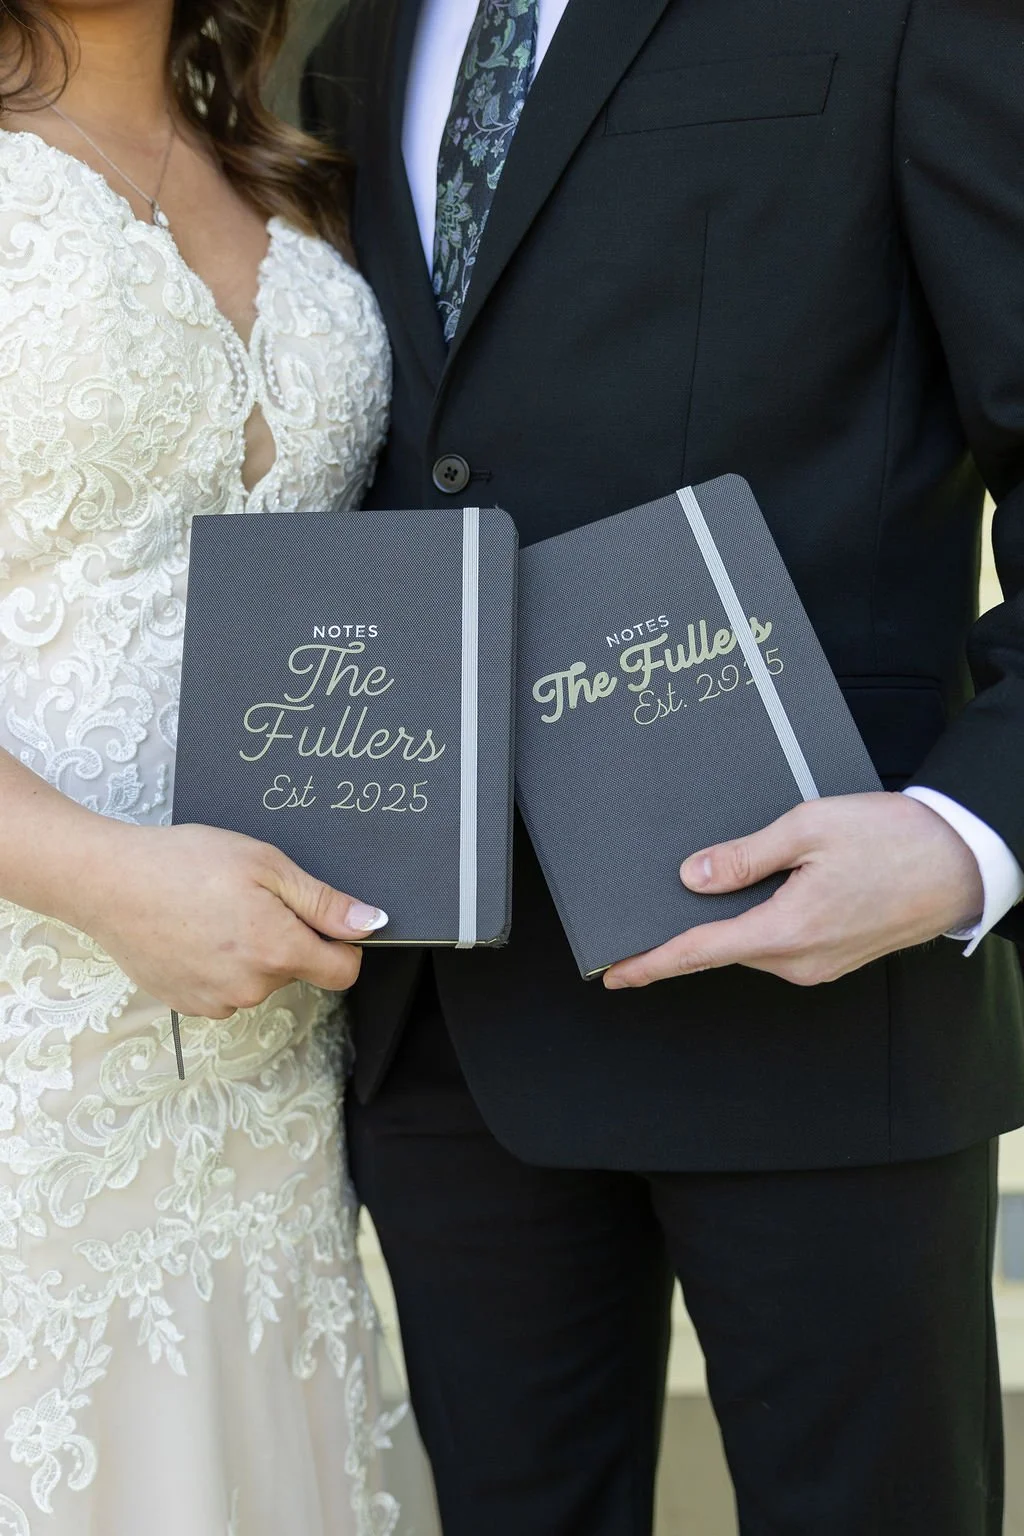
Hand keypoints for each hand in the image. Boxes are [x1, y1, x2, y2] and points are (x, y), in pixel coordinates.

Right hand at [70, 823, 386, 1017]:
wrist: (108, 883)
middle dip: (287, 939)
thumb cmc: (184, 863)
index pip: (343, 971)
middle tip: (249, 900)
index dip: (342, 944)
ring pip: (261, 981)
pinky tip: (196, 934)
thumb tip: (372, 924)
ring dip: (252, 954)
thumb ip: (323, 901)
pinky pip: (227, 990)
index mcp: (278, 949)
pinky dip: (221, 967)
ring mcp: (218, 1001)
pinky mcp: (190, 1006)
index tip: (320, 919)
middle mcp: (252, 987)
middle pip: (298, 971)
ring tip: (215, 914)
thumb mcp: (265, 864)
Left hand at [603, 792, 983, 989]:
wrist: (962, 862)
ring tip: (737, 875)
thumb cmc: (894, 839)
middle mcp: (800, 961)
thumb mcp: (809, 828)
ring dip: (735, 918)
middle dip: (692, 926)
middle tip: (665, 895)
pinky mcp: (834, 959)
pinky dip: (762, 921)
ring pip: (753, 943)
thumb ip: (744, 856)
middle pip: (723, 946)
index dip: (651, 963)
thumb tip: (694, 876)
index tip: (615, 973)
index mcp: (787, 930)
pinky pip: (780, 943)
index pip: (700, 951)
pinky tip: (769, 889)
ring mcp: (819, 966)